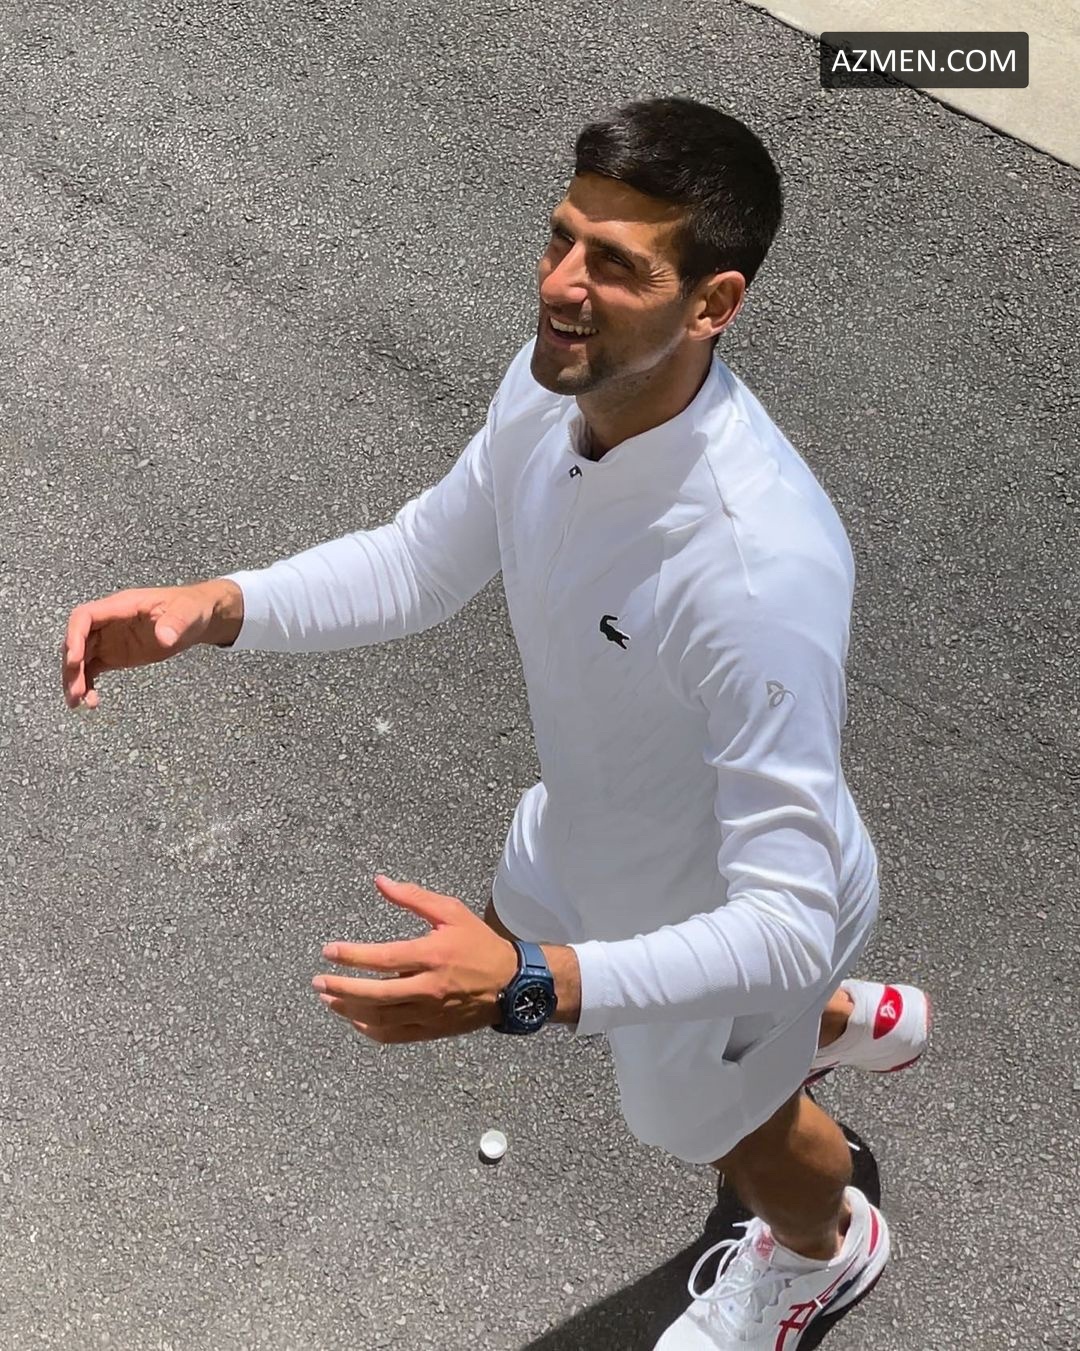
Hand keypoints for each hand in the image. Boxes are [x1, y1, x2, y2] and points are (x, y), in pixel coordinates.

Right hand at [61, 579, 242, 707]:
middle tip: (75, 691)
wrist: (196, 617)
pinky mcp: (114, 655)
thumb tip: (164, 638)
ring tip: (77, 702)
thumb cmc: (190, 608)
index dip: (74, 637)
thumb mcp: (188, 612)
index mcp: (121, 606)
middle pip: (77, 641)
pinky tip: (91, 702)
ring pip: (81, 658)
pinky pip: (93, 669)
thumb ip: (175, 622)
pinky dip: (87, 685)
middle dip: (71, 666)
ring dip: (75, 679)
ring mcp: (109, 639)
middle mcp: (108, 622)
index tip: (75, 660)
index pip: (84, 617)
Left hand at [313, 875, 519, 1043]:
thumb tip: (380, 882)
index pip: (383, 959)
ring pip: (381, 1018)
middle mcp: (429, 988)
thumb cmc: (479, 944)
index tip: (328, 951)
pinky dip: (369, 1030)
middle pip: (376, 994)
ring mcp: (430, 1013)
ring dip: (349, 1010)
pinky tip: (354, 1019)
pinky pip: (394, 1035)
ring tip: (328, 999)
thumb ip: (413, 897)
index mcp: (433, 955)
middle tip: (318, 982)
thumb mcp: (451, 912)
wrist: (511, 984)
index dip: (352, 956)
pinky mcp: (432, 1030)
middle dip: (342, 989)